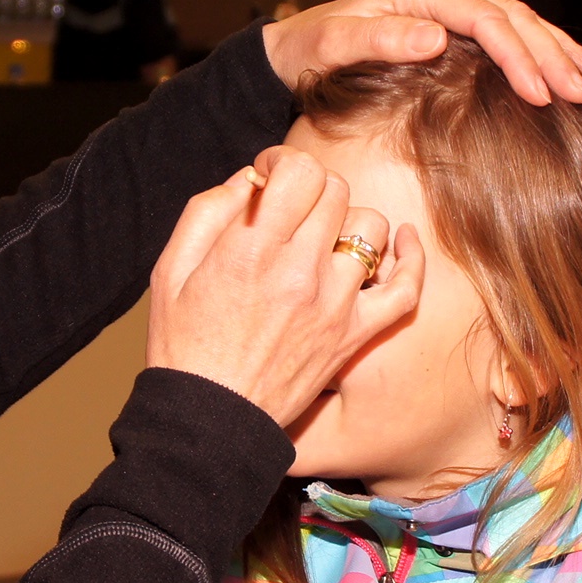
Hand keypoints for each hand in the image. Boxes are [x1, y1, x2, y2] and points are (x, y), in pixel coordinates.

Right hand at [146, 146, 425, 426]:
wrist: (208, 420)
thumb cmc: (183, 345)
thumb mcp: (171, 268)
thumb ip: (210, 211)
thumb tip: (253, 178)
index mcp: (252, 250)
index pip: (299, 171)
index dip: (284, 162)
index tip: (270, 178)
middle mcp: (300, 272)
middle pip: (335, 191)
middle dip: (310, 188)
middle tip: (289, 209)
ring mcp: (335, 304)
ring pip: (371, 227)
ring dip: (347, 221)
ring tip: (322, 237)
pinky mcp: (355, 334)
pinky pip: (405, 288)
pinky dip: (410, 258)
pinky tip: (400, 241)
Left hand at [259, 0, 581, 106]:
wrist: (287, 51)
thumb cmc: (305, 51)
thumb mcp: (331, 46)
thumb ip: (380, 39)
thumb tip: (437, 37)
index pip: (484, 18)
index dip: (517, 55)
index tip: (541, 94)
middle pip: (512, 17)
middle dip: (552, 55)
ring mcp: (449, 5)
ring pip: (519, 22)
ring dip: (559, 51)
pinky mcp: (453, 26)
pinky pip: (508, 34)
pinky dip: (542, 52)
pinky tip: (570, 70)